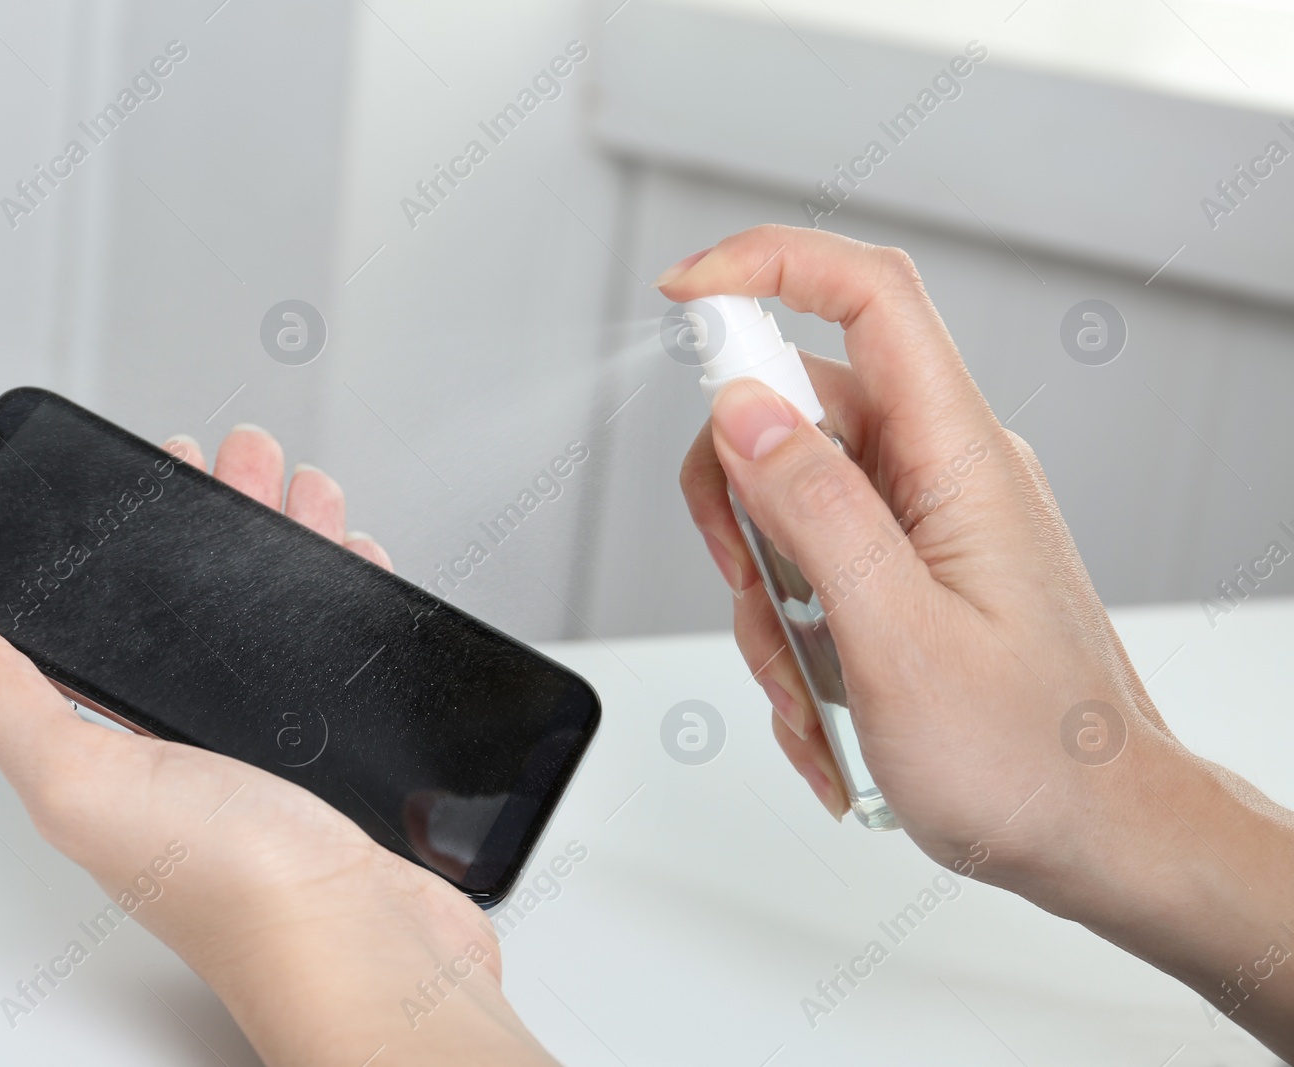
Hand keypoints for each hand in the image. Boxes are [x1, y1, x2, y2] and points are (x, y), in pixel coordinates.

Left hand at [0, 425, 555, 1066]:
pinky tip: (354, 574)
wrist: (370, 954)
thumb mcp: (86, 776)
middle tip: (238, 462)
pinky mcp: (334, 757)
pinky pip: (332, 658)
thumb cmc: (241, 892)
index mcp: (112, 742)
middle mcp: (186, 742)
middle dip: (219, 519)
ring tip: (302, 494)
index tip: (147, 470)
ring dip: (287, 547)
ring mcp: (266, 748)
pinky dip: (342, 603)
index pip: (98, 614)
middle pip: (195, 603)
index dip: (121, 535)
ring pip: (272, 620)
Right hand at [663, 226, 1293, 1056]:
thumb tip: (743, 411)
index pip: (869, 297)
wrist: (1102, 839)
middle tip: (748, 581)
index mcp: (958, 458)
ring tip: (808, 686)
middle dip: (739, 503)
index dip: (770, 265)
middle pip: (797, 408)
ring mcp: (925, 523)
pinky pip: (815, 566)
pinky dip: (794, 636)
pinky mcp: (910, 571)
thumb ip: (816, 511)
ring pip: (788, 502)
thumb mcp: (897, 639)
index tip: (683, 291)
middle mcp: (942, 472)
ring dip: (767, 599)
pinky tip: (825, 708)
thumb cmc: (1032, 759)